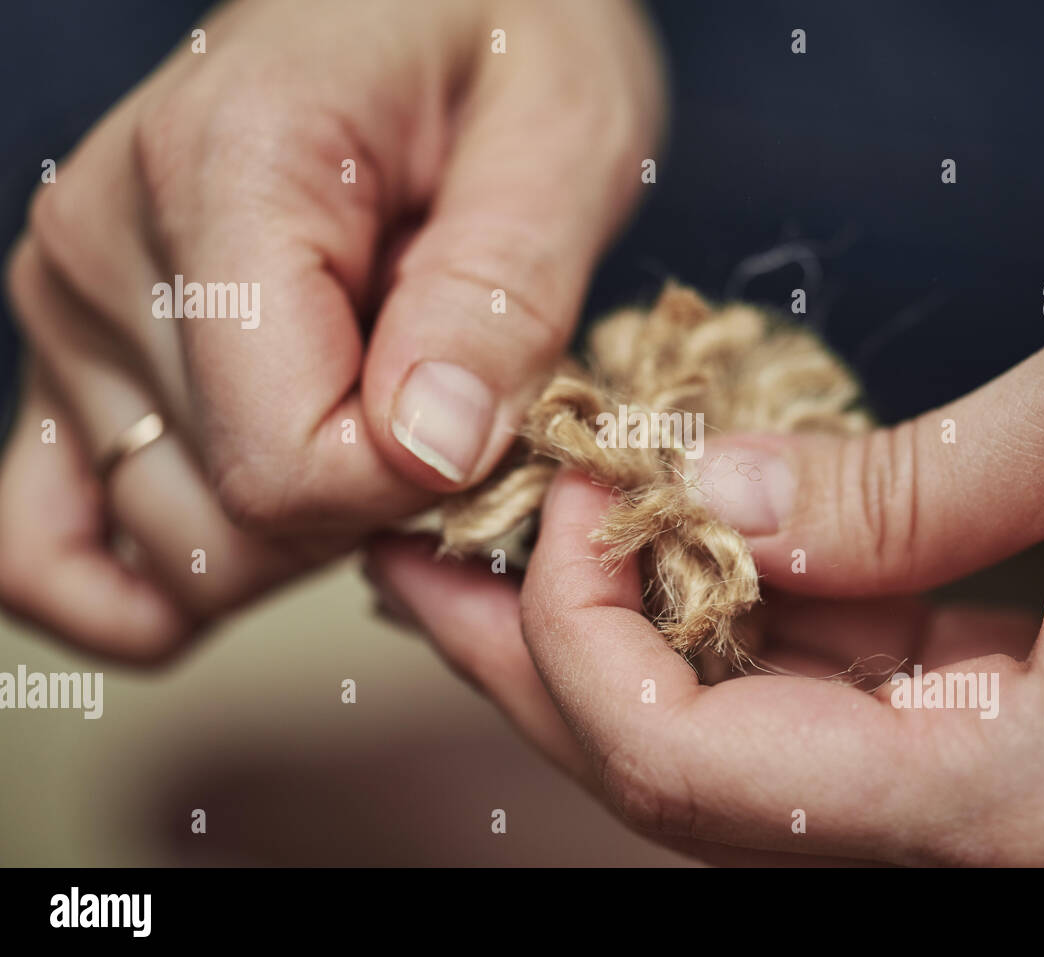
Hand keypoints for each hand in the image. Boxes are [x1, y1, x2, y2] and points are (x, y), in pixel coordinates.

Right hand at [1, 0, 663, 659]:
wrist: (429, 0)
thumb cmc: (503, 49)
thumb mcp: (563, 138)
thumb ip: (500, 294)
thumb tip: (426, 449)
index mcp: (223, 171)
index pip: (284, 460)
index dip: (413, 485)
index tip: (486, 417)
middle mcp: (103, 247)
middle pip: (230, 522)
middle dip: (371, 512)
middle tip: (443, 407)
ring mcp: (69, 312)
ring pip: (174, 551)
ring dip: (301, 536)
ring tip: (372, 412)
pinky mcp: (72, 359)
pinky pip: (43, 546)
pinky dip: (151, 580)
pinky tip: (261, 542)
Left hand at [365, 306, 1043, 863]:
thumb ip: (900, 483)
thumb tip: (718, 506)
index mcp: (1007, 795)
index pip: (695, 766)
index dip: (583, 636)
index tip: (560, 498)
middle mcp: (975, 834)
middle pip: (682, 779)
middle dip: (537, 668)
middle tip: (422, 572)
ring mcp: (978, 796)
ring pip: (737, 746)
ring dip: (615, 643)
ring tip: (510, 550)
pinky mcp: (990, 739)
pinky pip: (818, 704)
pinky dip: (727, 624)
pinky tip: (664, 551)